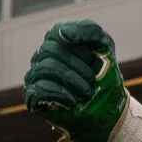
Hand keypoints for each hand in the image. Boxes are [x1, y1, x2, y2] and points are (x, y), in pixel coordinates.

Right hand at [23, 20, 127, 141]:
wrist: (108, 111)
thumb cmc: (105, 77)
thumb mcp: (104, 46)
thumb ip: (88, 30)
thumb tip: (64, 34)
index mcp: (56, 42)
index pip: (57, 32)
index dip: (78, 45)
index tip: (92, 57)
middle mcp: (42, 57)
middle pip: (50, 49)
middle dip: (77, 65)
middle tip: (92, 80)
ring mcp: (35, 77)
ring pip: (45, 67)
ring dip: (72, 80)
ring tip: (86, 92)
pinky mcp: (33, 97)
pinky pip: (38, 89)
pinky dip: (60, 94)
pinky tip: (72, 101)